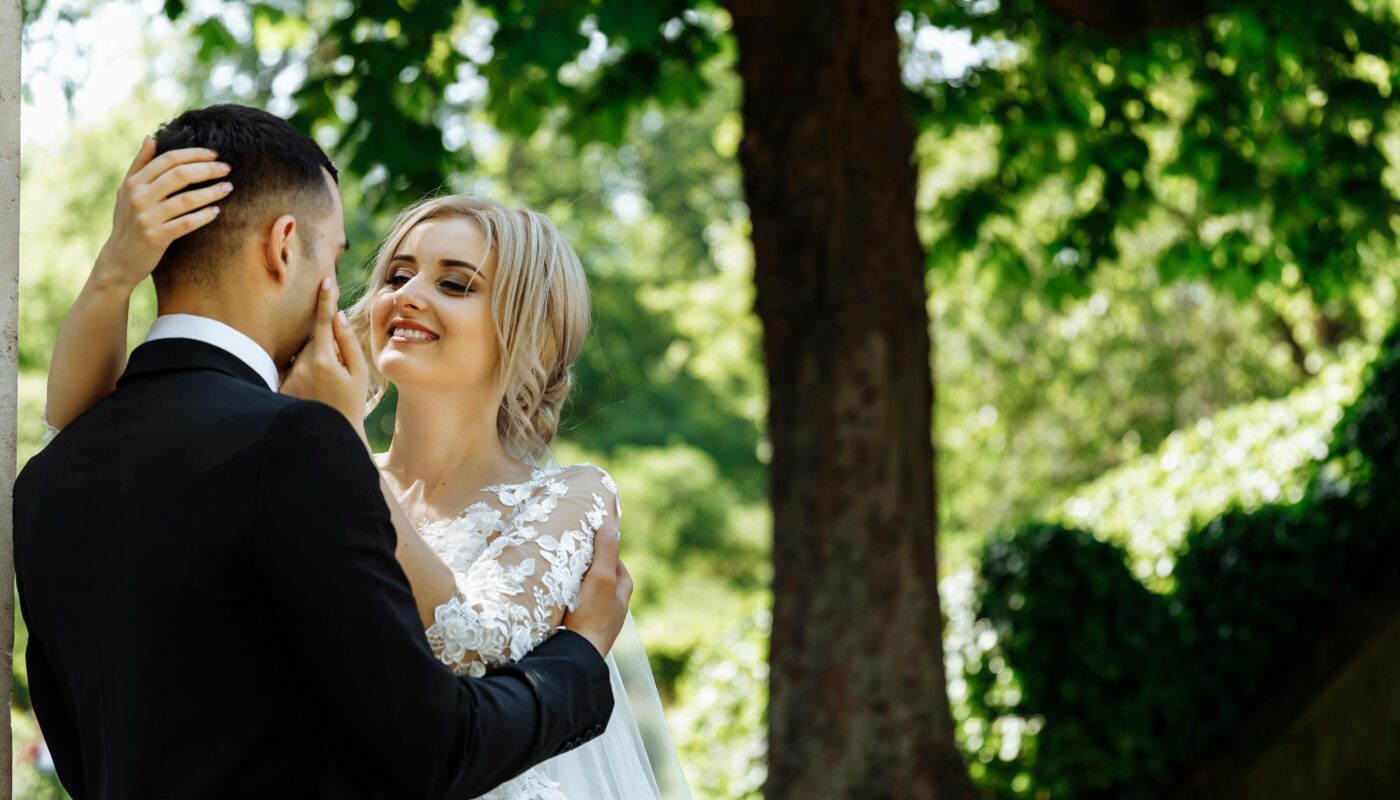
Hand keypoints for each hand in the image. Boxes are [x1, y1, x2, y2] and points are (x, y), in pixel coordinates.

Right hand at [93, 138, 232, 290]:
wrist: (118, 259)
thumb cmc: (127, 222)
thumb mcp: (127, 191)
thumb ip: (139, 164)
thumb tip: (151, 137)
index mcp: (133, 183)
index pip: (167, 160)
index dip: (193, 154)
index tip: (214, 154)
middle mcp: (138, 197)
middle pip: (179, 175)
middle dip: (207, 169)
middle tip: (227, 168)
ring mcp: (147, 217)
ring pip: (186, 199)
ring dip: (211, 192)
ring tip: (228, 188)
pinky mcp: (156, 237)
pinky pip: (186, 223)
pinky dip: (203, 216)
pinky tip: (217, 211)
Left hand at [280, 277, 369, 439]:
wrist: (329, 435)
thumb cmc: (351, 404)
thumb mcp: (359, 374)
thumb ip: (348, 343)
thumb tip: (339, 317)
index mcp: (324, 359)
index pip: (324, 321)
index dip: (326, 299)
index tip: (327, 280)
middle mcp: (302, 364)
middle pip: (315, 340)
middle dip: (328, 348)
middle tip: (340, 374)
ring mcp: (289, 375)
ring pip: (305, 354)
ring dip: (317, 363)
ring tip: (327, 389)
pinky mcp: (281, 385)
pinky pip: (295, 369)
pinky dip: (306, 375)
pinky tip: (314, 394)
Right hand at [562, 518, 632, 657]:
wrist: (575, 657)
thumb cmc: (591, 616)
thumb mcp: (601, 577)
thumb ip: (606, 552)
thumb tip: (611, 525)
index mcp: (621, 599)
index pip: (621, 572)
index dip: (611, 557)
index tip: (597, 545)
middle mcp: (612, 615)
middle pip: (607, 588)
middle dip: (595, 575)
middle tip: (577, 563)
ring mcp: (596, 629)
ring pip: (591, 605)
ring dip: (580, 593)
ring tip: (563, 582)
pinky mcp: (579, 639)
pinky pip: (577, 618)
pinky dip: (569, 609)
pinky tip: (556, 607)